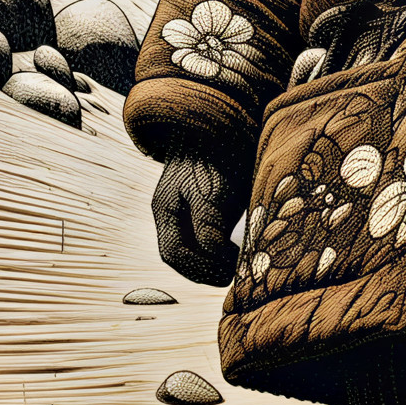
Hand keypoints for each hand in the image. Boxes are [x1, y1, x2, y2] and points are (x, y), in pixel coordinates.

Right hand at [151, 153, 244, 287]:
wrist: (222, 129)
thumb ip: (208, 219)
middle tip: (234, 275)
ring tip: (238, 266)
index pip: (173, 252)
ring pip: (194, 252)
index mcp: (166, 208)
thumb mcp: (212, 187)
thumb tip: (212, 252)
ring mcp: (187, 213)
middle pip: (181, 257)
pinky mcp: (205, 211)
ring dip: (214, 265)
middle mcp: (173, 215)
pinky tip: (239, 252)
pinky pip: (208, 241)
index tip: (227, 271)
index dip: (198, 268)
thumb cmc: (217, 153)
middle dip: (206, 271)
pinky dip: (221, 253)